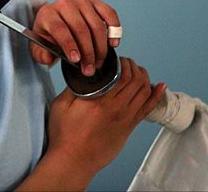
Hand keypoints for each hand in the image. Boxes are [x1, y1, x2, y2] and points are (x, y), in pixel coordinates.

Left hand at [31, 0, 119, 75]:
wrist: (53, 22)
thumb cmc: (47, 36)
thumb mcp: (38, 48)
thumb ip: (40, 54)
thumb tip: (49, 58)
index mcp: (47, 13)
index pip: (60, 28)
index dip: (69, 45)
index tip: (76, 60)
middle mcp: (64, 4)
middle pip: (80, 28)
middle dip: (87, 52)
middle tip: (89, 69)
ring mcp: (81, 2)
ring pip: (96, 24)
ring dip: (100, 47)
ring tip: (98, 62)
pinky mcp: (95, 3)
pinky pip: (109, 13)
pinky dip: (114, 29)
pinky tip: (113, 44)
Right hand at [46, 58, 165, 176]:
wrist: (73, 160)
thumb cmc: (64, 135)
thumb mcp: (60, 105)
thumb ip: (73, 86)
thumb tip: (83, 73)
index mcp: (100, 101)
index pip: (122, 75)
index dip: (124, 63)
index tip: (117, 59)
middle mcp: (117, 109)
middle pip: (137, 81)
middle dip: (134, 67)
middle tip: (126, 62)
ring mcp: (125, 119)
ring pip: (145, 92)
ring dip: (144, 77)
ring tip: (137, 71)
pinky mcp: (129, 128)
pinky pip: (148, 109)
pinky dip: (156, 96)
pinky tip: (159, 87)